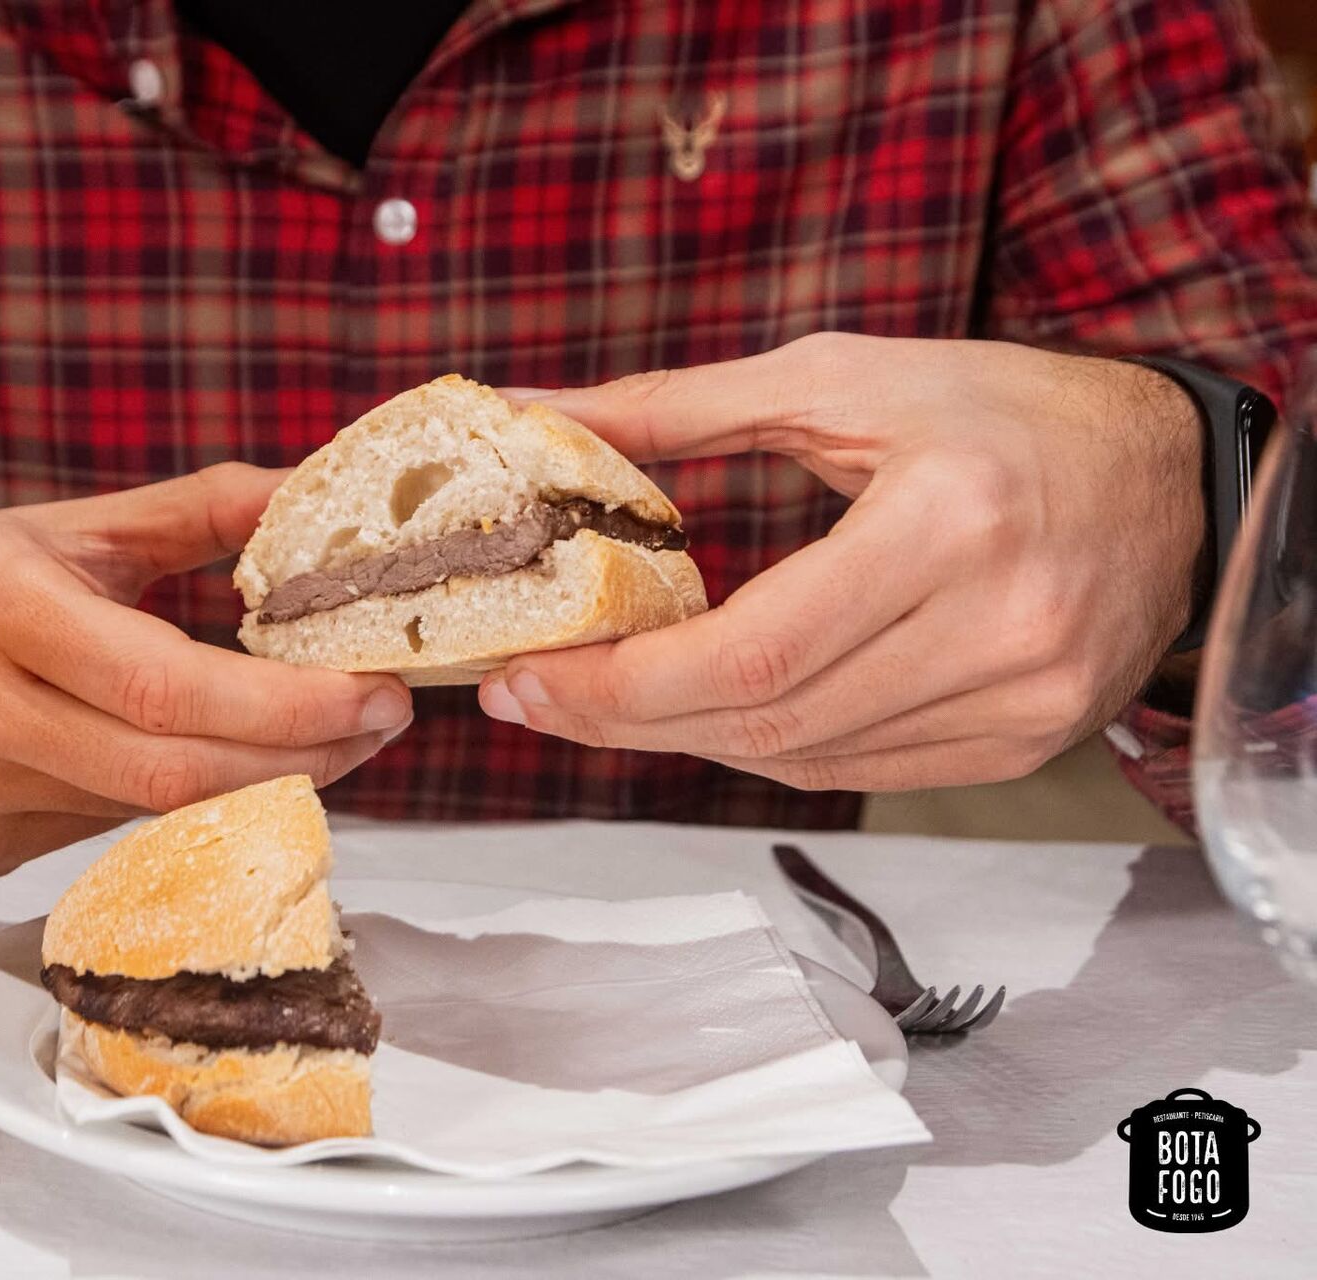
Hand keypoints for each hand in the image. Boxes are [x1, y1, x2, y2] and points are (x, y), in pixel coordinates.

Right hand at [0, 464, 411, 871]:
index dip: (285, 707)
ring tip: (313, 737)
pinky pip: (101, 833)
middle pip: (169, 771)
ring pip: (145, 812)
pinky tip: (194, 762)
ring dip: (250, 780)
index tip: (373, 694)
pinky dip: (169, 802)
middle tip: (377, 722)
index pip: (166, 682)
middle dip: (299, 757)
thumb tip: (308, 490)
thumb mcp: (59, 525)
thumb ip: (193, 512)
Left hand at [479, 334, 1202, 790]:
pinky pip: (857, 771)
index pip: (756, 649)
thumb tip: (541, 416)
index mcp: (951, 520)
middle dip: (625, 718)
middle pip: (768, 720)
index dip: (625, 681)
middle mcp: (1000, 627)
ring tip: (598, 699)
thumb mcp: (842, 376)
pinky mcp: (1024, 743)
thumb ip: (681, 406)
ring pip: (804, 758)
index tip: (527, 673)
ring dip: (683, 737)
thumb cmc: (1001, 410)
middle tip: (530, 697)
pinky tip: (703, 712)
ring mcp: (1023, 702)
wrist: (1167, 475)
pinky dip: (765, 745)